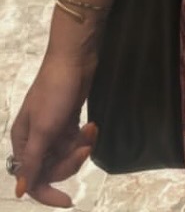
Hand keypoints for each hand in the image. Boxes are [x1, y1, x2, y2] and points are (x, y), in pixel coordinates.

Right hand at [10, 54, 97, 206]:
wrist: (75, 60)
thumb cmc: (55, 92)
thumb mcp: (43, 129)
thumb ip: (33, 161)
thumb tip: (20, 190)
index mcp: (23, 141)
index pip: (32, 179)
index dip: (47, 193)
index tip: (68, 201)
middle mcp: (36, 139)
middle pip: (52, 169)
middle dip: (70, 161)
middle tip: (83, 146)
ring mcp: (53, 130)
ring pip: (67, 156)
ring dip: (80, 147)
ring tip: (89, 130)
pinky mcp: (68, 122)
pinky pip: (76, 142)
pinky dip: (85, 136)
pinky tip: (92, 125)